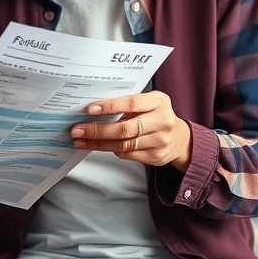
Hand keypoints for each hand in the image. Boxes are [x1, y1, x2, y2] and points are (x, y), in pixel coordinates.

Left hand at [70, 91, 193, 171]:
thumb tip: (95, 108)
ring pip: (123, 144)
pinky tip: (96, 146)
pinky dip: (110, 149)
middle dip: (97, 130)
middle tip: (77, 129)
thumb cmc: (157, 115)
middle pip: (125, 129)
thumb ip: (129, 103)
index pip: (132, 103)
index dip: (110, 106)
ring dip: (98, 143)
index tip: (90, 109)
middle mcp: (162, 121)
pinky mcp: (155, 157)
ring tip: (80, 140)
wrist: (180, 138)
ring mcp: (160, 141)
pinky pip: (127, 154)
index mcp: (159, 101)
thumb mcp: (150, 101)